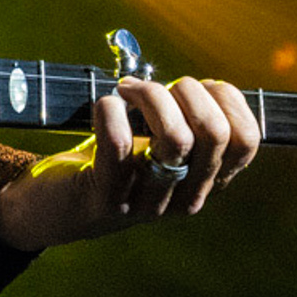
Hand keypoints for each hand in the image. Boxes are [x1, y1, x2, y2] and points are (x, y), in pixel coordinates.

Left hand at [0, 75, 260, 250]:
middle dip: (187, 91)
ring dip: (151, 97)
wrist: (51, 210)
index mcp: (205, 182)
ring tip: (127, 91)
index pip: (246, 141)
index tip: (195, 86)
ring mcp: (147, 203)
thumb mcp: (155, 144)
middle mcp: (184, 198)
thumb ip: (184, 120)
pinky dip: (111, 110)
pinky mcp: (105, 199)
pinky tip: (103, 105)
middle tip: (152, 88)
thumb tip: (204, 86)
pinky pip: (119, 146)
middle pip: (215, 134)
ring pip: (176, 138)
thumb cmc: (108, 162)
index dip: (227, 99)